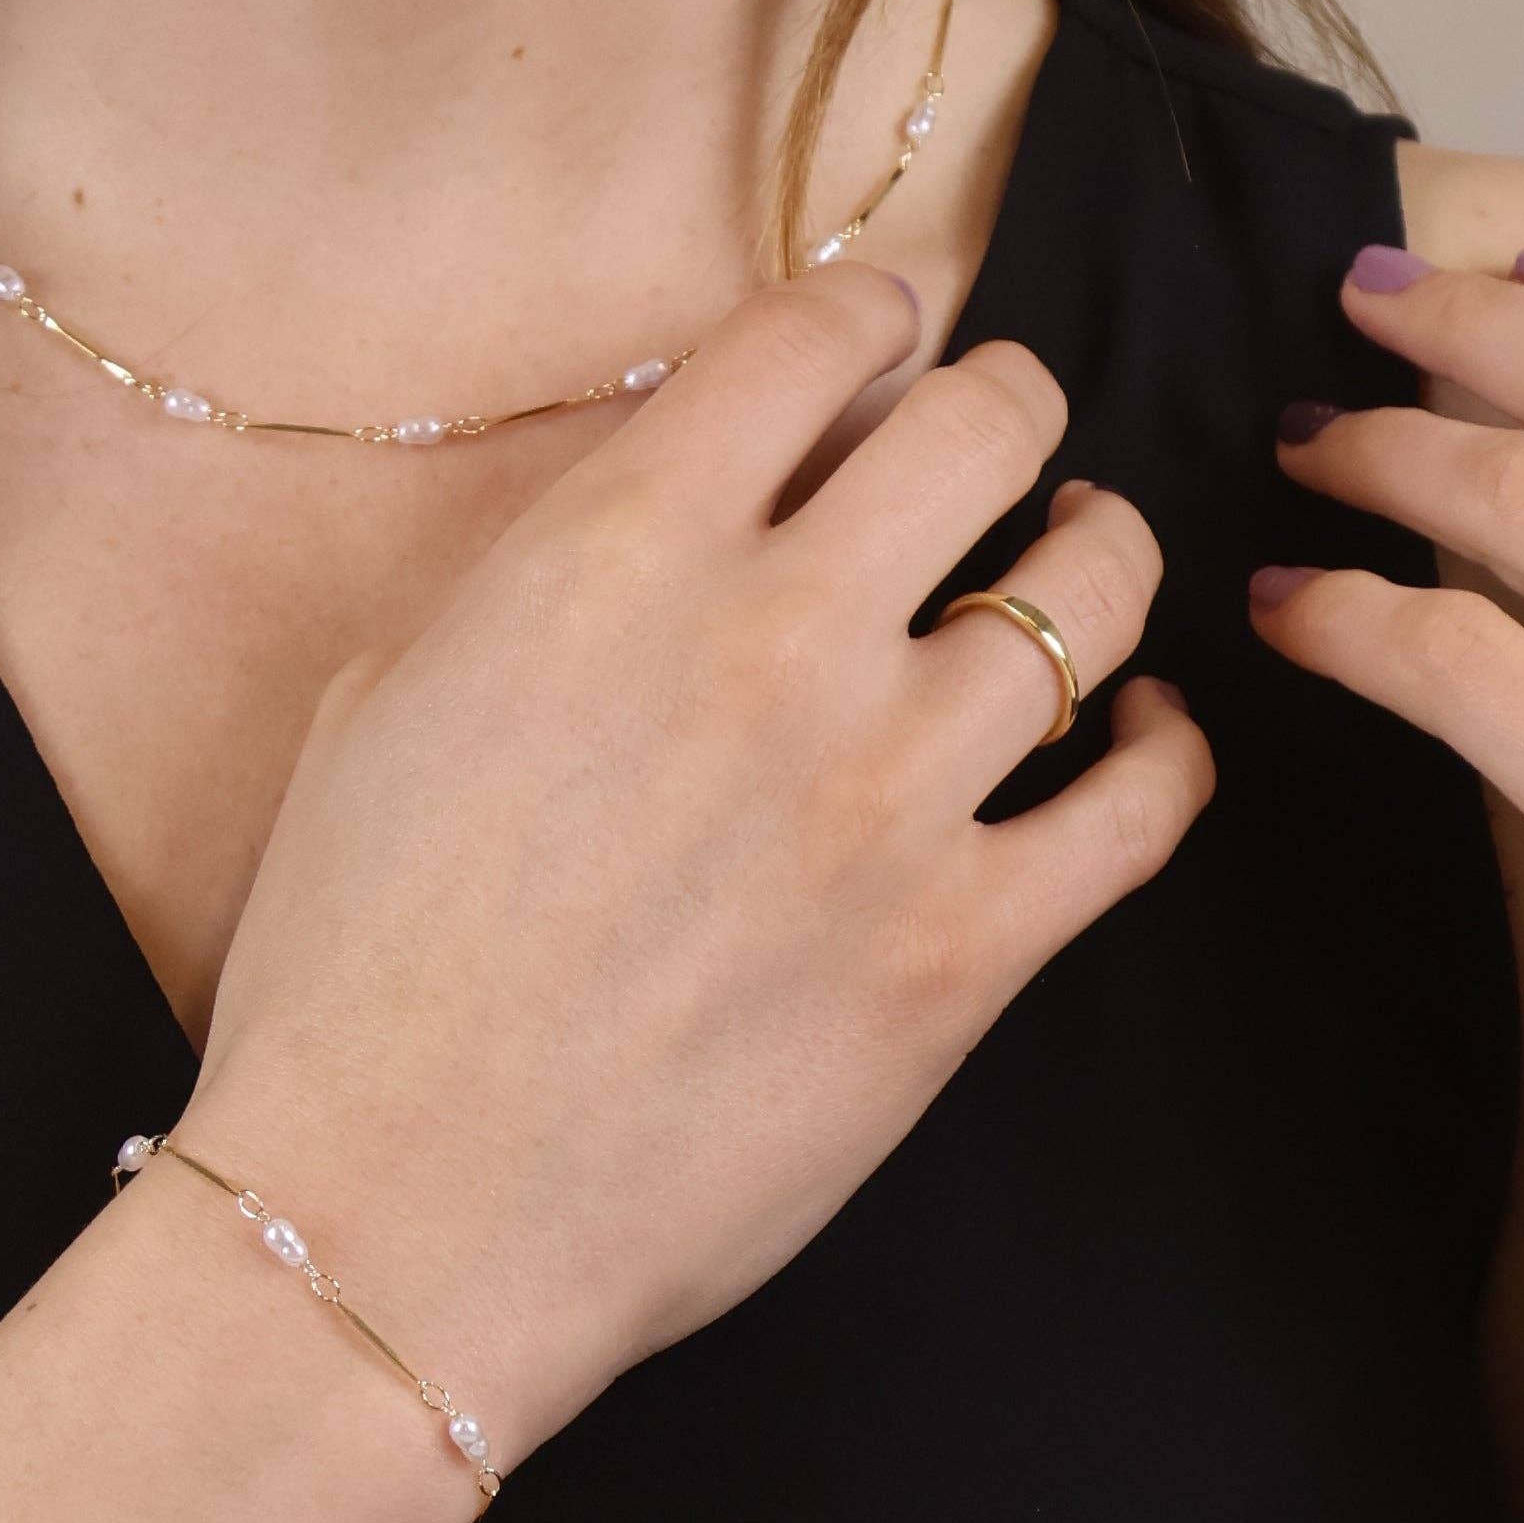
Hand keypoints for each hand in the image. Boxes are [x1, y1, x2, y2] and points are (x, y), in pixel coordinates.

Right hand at [177, 262, 1211, 1464]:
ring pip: (1095, 590)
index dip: (875, 310)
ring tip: (1075, 561)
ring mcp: (890, 793)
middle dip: (1012, 405)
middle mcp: (777, 637)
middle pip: (992, 421)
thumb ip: (554, 560)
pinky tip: (1137, 731)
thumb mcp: (395, 687)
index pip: (822, 332)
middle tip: (1003, 437)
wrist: (392, 1212)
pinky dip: (1165, 744)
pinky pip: (1146, 800)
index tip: (887, 339)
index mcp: (624, 548)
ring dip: (1095, 556)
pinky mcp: (966, 948)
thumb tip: (678, 490)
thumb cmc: (358, 957)